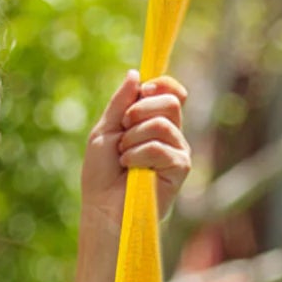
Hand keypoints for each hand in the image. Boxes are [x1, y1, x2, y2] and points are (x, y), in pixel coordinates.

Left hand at [80, 72, 192, 232]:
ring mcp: (178, 151)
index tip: (144, 90)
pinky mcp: (180, 169)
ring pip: (163, 124)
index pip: (171, 92)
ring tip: (124, 157)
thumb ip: (120, 103)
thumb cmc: (102, 173)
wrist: (102, 207)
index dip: (161, 85)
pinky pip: (161, 148)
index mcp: (153, 121)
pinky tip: (130, 169)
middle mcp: (170, 134)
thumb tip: (134, 74)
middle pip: (170, 102)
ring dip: (133, 138)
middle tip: (123, 131)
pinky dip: (138, 155)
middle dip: (139, 112)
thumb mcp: (105, 130)